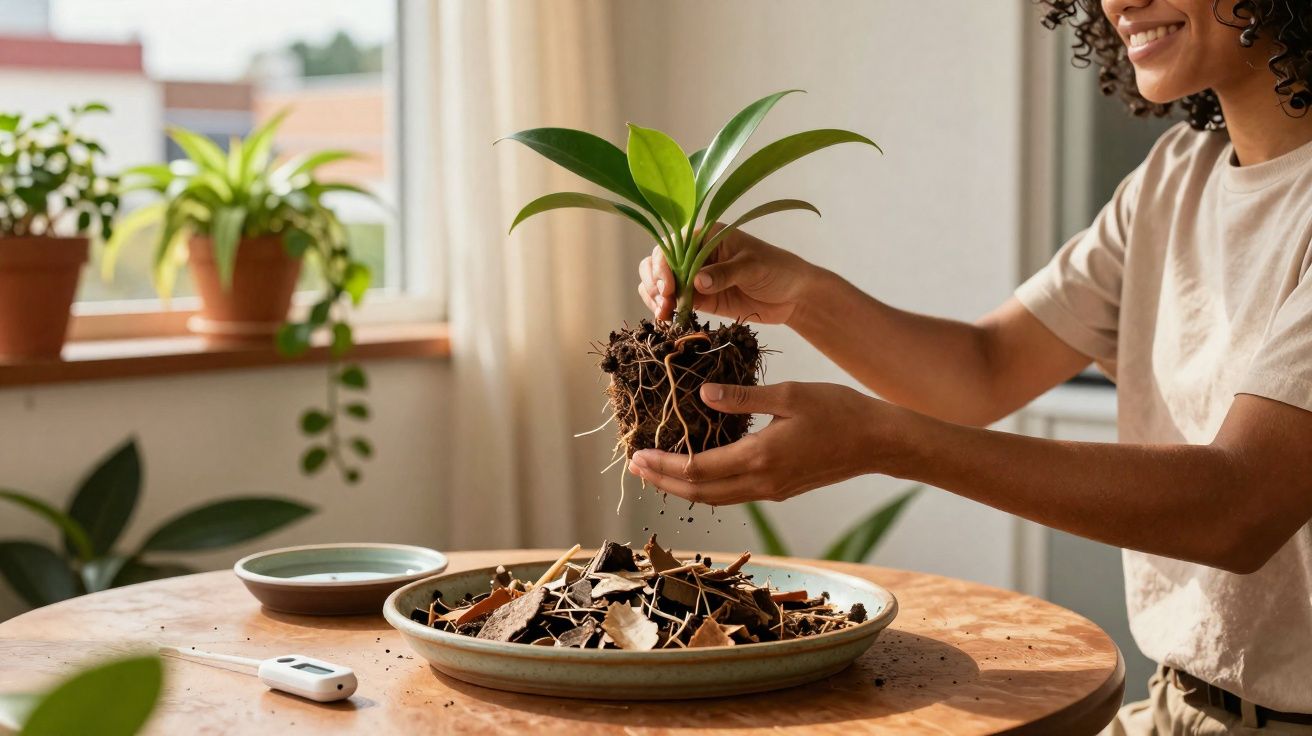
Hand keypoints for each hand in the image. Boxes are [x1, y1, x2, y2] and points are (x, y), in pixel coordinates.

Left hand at [628, 381, 894, 504]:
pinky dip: (707, 486)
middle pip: (700, 492)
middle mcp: (762, 482)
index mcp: (760, 458)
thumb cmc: (839, 411)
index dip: (664, 465)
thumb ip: (743, 396)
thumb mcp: (789, 394)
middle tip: (635, 467)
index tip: (638, 456)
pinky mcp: (780, 489)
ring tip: (657, 472)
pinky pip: (733, 493)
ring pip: (716, 498)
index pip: (699, 469)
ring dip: (683, 487)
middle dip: (664, 481)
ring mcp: (772, 490)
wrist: (878, 442)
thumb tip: (703, 394)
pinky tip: (697, 470)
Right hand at [637, 227, 821, 323]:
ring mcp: (694, 277)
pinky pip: (672, 301)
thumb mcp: (752, 267)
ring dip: (654, 297)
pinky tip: (667, 318)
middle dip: (655, 282)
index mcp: (706, 236)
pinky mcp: (698, 298)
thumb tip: (697, 282)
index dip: (663, 265)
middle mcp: (695, 254)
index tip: (668, 287)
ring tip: (663, 314)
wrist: (793, 295)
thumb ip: (724, 273)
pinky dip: (663, 308)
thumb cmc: (777, 269)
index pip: (672, 245)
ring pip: (659, 282)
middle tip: (664, 303)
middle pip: (658, 262)